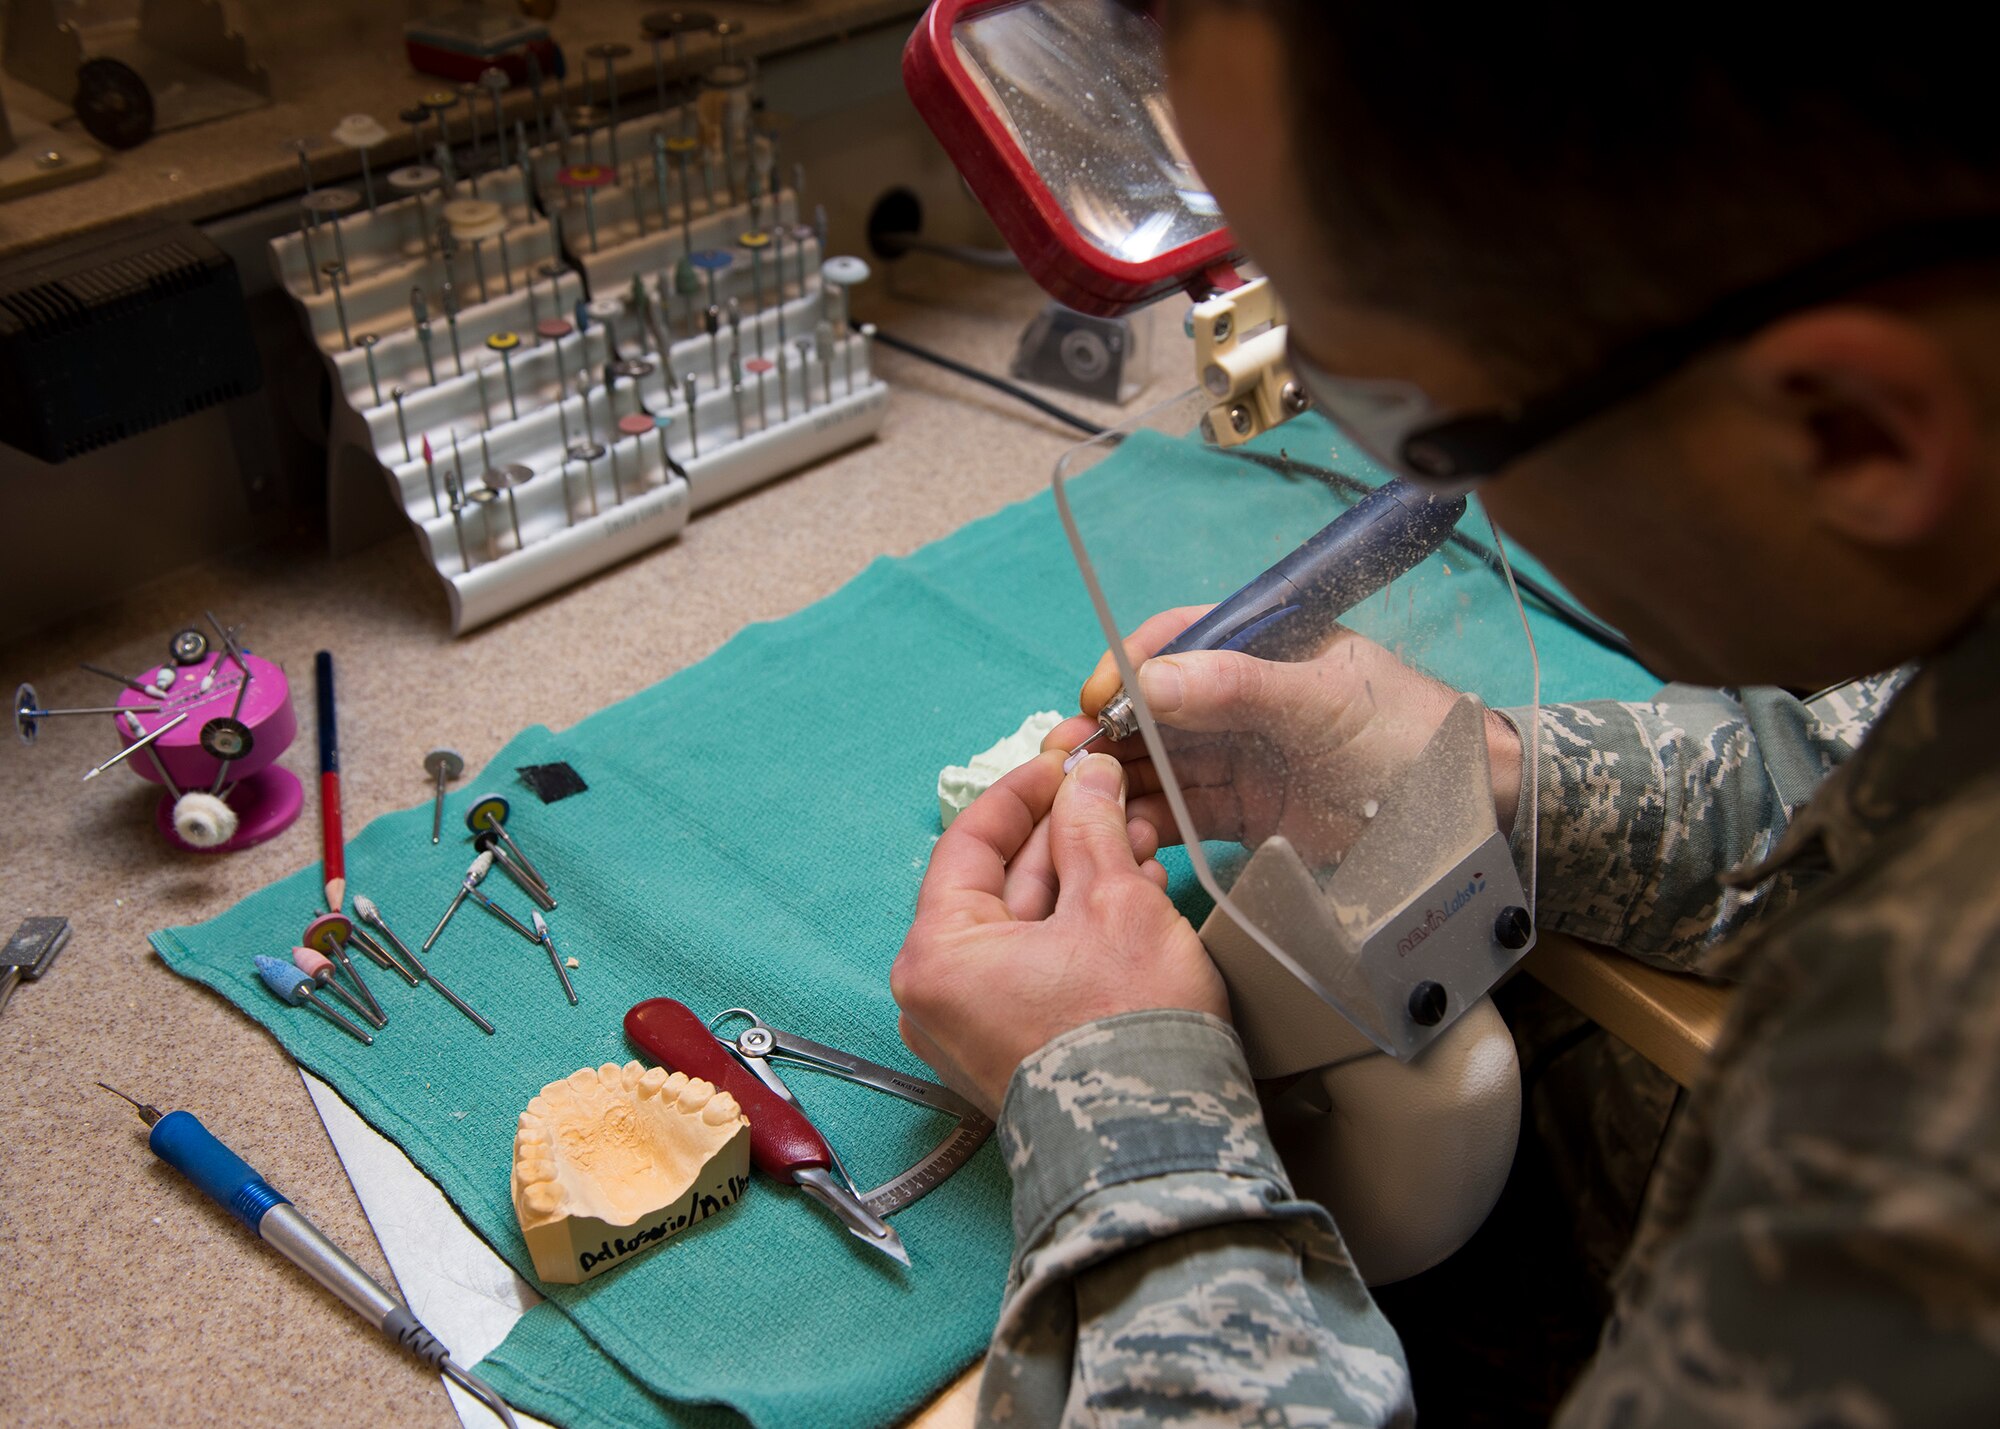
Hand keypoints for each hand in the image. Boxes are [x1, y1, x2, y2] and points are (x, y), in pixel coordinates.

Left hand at [892, 750, 1225, 1112]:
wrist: (1159, 1145)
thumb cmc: (1127, 1032)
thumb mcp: (1114, 903)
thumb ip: (1091, 828)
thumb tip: (1086, 777)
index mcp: (936, 954)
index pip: (969, 842)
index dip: (1024, 790)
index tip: (1064, 759)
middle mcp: (938, 995)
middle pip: (1000, 883)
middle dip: (1064, 833)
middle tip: (1112, 793)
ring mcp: (973, 1028)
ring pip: (1027, 924)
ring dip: (1081, 876)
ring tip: (1139, 839)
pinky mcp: (1014, 1048)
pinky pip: (1038, 966)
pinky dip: (1080, 927)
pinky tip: (1133, 892)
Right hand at [1045, 606, 1523, 866]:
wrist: (1475, 817)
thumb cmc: (1413, 738)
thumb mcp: (1327, 702)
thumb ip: (1238, 688)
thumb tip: (1147, 679)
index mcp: (1266, 647)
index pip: (1179, 640)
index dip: (1129, 666)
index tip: (1097, 700)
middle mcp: (1244, 698)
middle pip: (1153, 707)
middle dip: (1105, 732)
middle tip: (1064, 765)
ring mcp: (1242, 757)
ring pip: (1158, 763)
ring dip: (1116, 782)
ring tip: (1081, 810)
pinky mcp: (1246, 814)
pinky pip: (1181, 813)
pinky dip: (1147, 824)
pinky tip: (1122, 837)